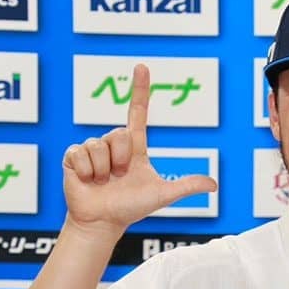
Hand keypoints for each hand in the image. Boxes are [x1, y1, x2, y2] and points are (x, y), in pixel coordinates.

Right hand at [61, 64, 217, 239]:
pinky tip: (88, 181)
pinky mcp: (73, 156)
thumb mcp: (163, 195)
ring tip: (103, 181)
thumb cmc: (132, 207)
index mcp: (134, 147)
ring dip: (104, 169)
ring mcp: (93, 149)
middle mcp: (113, 144)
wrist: (103, 221)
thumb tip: (214, 185)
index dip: (140, 89)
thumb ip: (187, 186)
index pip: (137, 112)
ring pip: (99, 145)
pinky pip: (81, 153)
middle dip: (121, 159)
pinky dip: (87, 172)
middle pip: (119, 134)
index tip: (142, 67)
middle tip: (120, 177)